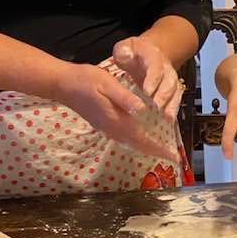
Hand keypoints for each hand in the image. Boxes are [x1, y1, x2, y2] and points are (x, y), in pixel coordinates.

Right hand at [54, 62, 178, 161]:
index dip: (159, 149)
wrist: (63, 85)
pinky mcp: (103, 125)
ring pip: (131, 143)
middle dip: (156, 152)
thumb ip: (124, 98)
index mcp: (116, 120)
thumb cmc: (86, 80)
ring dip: (147, 148)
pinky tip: (143, 137)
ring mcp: (107, 128)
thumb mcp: (107, 84)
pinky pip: (124, 138)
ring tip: (163, 149)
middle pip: (138, 145)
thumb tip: (142, 110)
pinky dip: (137, 141)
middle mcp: (112, 129)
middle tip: (174, 156)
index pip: (142, 139)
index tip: (174, 156)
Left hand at [113, 37, 182, 119]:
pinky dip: (173, 109)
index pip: (155, 67)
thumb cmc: (133, 53)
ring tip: (166, 117)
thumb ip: (123, 51)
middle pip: (169, 81)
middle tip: (156, 107)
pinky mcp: (172, 88)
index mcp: (153, 56)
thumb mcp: (125, 47)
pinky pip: (176, 98)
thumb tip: (126, 56)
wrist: (146, 52)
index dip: (153, 79)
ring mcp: (170, 78)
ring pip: (175, 91)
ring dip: (171, 104)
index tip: (147, 92)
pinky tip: (170, 121)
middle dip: (163, 95)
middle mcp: (166, 67)